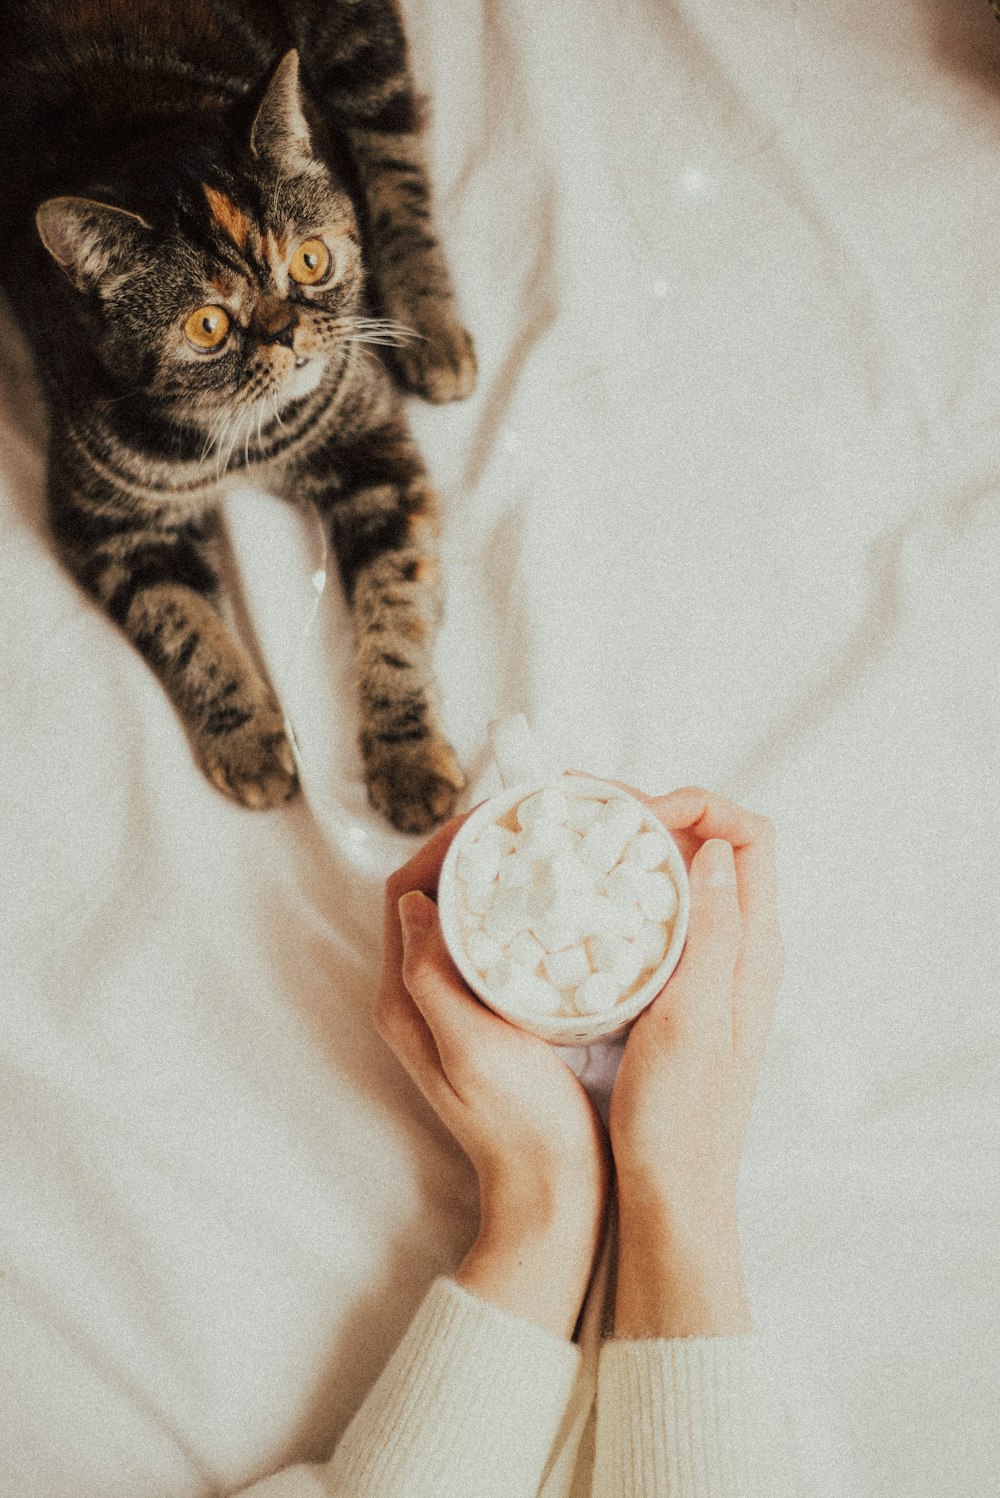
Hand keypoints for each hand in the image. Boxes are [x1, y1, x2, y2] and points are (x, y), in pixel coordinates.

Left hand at [374, 816, 609, 1338]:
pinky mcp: (489, 1016)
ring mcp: (453, 1006)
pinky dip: (517, 911)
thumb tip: (416, 901)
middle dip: (473, 850)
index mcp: (405, 999)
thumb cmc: (520, 1127)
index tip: (496, 816)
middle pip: (433, 895)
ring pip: (464, 915)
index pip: (407, 892)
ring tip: (544, 848)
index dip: (445, 844)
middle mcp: (419, 997)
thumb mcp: (473, 1048)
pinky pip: (492, 942)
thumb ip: (433, 977)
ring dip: (495, 876)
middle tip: (526, 821)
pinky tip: (558, 902)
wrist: (553, 1193)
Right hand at [608, 788, 783, 1337]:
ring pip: (672, 878)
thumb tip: (710, 848)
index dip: (696, 804)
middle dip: (646, 813)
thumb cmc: (683, 1118)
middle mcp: (735, 947)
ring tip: (563, 840)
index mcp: (753, 948)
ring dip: (624, 849)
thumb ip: (712, 933)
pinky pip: (648, 915)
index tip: (632, 816)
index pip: (749, 835)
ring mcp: (702, 966)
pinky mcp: (668, 988)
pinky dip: (612, 891)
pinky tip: (567, 898)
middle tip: (577, 810)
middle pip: (705, 844)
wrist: (672, 1192)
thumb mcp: (693, 1020)